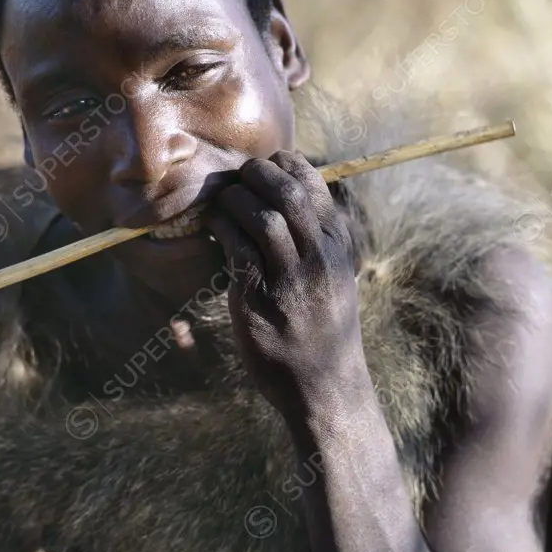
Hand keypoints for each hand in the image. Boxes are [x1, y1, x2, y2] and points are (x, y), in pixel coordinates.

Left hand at [206, 151, 361, 421]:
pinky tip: (213, 227)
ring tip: (222, 202)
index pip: (314, 185)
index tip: (265, 167)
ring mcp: (291, 280)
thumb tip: (288, 203)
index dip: (284, 165)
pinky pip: (237, 250)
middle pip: (288, 193)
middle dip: (256, 174)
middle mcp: (319, 259)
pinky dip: (221, 228)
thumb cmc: (324, 331)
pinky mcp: (259, 300)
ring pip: (263, 217)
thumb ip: (318, 242)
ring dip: (235, 200)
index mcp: (338, 246)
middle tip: (237, 178)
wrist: (325, 386)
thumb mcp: (335, 279)